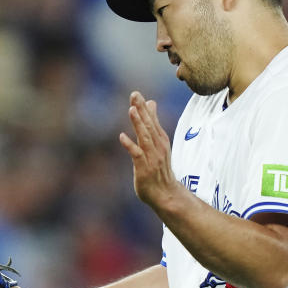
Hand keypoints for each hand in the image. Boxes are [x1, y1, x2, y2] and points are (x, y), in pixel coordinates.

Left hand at [119, 91, 178, 210]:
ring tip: (132, 110)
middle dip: (141, 110)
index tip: (137, 94)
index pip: (152, 120)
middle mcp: (157, 146)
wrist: (165, 193)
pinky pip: (137, 155)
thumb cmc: (159, 168)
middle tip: (134, 95)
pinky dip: (130, 145)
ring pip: (145, 138)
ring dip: (138, 124)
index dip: (144, 107)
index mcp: (160, 140)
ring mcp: (152, 157)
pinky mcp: (144, 168)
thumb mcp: (158, 143)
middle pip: (149, 126)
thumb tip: (151, 102)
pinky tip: (122, 137)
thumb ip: (153, 123)